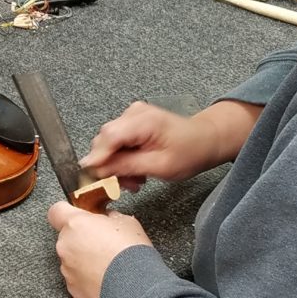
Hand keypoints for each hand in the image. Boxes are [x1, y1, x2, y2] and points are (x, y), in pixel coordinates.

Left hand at [48, 202, 150, 297]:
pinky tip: (104, 273)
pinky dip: (88, 274)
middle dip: (81, 237)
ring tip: (106, 260)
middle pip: (67, 236)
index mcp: (75, 225)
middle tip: (101, 240)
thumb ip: (109, 217)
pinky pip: (77, 275)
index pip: (56, 211)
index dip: (67, 212)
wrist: (135, 286)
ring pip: (72, 257)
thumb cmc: (130, 253)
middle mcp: (65, 246)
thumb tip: (108, 218)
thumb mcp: (125, 222)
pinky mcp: (72, 286)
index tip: (78, 215)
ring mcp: (67, 268)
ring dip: (84, 257)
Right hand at [79, 101, 219, 182]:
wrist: (205, 140)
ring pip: (108, 143)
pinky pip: (116, 141)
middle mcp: (133, 113)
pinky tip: (135, 168)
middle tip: (123, 185)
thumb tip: (97, 169)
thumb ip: (126, 166)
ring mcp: (131, 115)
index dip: (97, 157)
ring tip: (134, 180)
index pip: (109, 136)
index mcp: (143, 120)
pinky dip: (122, 157)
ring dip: (116, 164)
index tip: (91, 177)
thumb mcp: (160, 166)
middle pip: (105, 140)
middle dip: (109, 165)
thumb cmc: (190, 152)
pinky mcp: (132, 121)